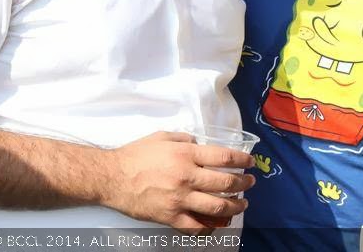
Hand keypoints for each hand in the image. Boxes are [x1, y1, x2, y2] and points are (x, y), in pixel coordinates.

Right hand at [102, 131, 255, 232]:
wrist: (111, 177)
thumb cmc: (137, 154)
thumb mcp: (164, 136)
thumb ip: (185, 139)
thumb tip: (200, 144)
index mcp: (186, 154)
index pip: (224, 158)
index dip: (242, 160)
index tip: (250, 162)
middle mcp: (187, 177)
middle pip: (225, 183)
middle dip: (243, 183)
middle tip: (250, 182)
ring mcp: (179, 200)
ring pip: (216, 207)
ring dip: (234, 206)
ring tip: (242, 204)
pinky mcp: (170, 217)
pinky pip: (196, 226)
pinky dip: (211, 226)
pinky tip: (218, 222)